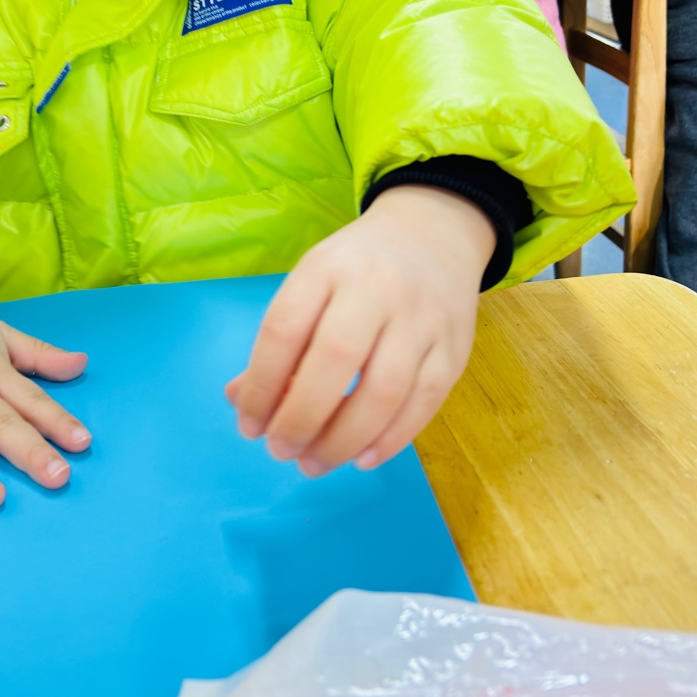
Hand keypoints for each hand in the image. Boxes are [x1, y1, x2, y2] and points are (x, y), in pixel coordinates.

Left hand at [226, 186, 494, 475]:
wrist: (433, 234)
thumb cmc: (357, 269)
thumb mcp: (311, 282)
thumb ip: (280, 342)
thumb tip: (242, 403)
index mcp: (327, 267)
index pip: (284, 329)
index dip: (262, 385)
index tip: (249, 424)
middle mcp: (376, 288)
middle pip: (335, 359)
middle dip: (301, 417)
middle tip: (280, 450)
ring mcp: (421, 318)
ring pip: (384, 390)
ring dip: (343, 439)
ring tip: (314, 462)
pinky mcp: (454, 348)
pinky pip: (424, 403)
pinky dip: (390, 439)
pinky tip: (361, 457)